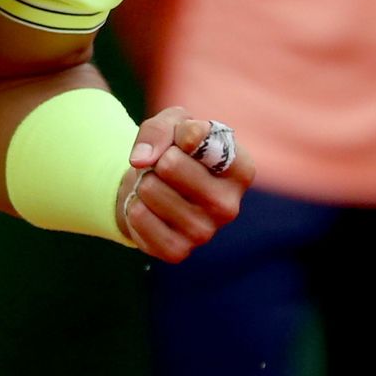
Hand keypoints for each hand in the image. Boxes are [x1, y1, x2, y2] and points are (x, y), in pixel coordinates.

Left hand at [114, 106, 253, 261]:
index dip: (182, 134)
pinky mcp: (178, 251)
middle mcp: (229, 206)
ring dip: (143, 181)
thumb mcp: (172, 124)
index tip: (183, 140)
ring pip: (149, 189)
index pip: (204, 140)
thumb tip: (142, 159)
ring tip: (157, 186)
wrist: (155, 187)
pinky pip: (138, 216)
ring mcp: (205, 233)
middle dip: (157, 159)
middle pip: (170, 164)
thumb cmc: (174, 150)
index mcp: (241, 170)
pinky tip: (150, 208)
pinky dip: (134, 205)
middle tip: (165, 167)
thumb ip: (161, 128)